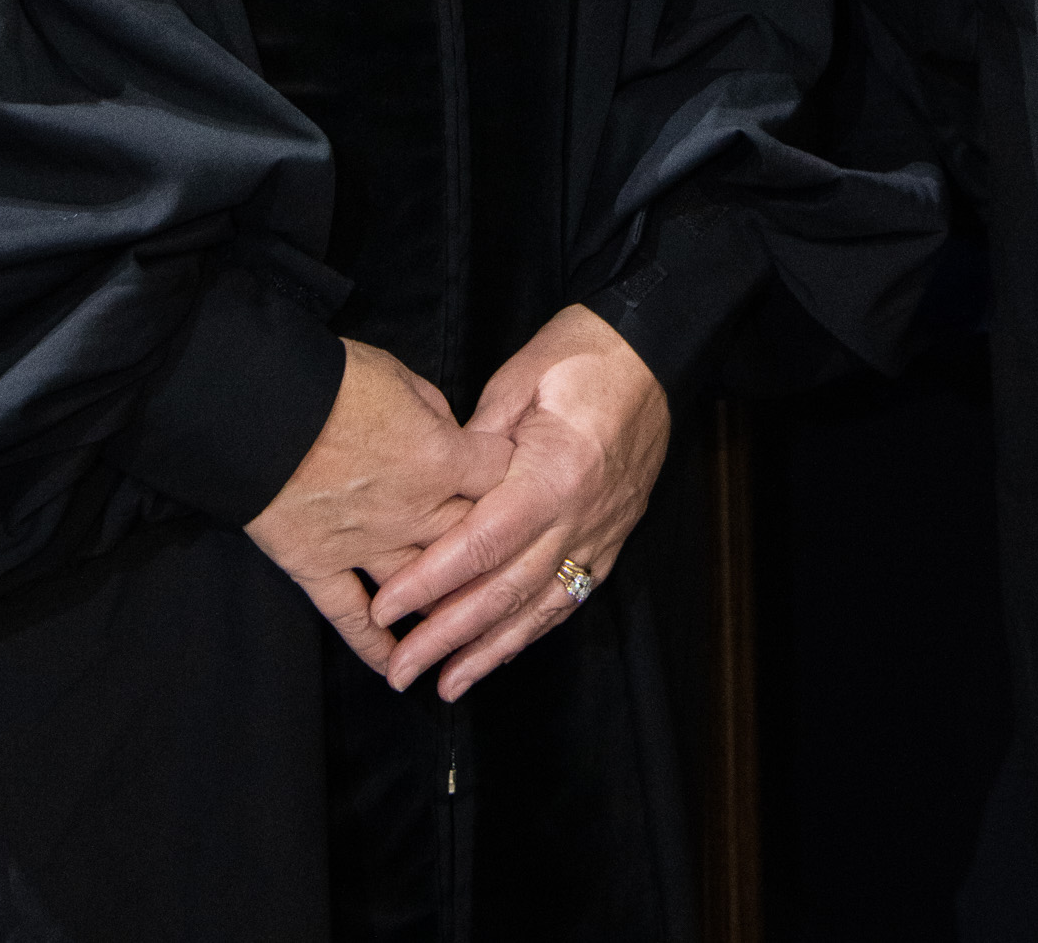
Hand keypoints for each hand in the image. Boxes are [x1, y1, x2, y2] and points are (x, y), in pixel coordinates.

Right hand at [245, 337, 511, 672]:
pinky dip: (373, 645)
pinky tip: (395, 666)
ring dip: (444, 607)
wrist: (256, 409)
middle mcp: (412, 511)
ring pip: (421, 589)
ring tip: (463, 622)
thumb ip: (434, 412)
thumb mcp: (400, 375)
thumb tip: (446, 434)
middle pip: (470, 540)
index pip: (501, 478)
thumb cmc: (331, 380)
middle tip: (510, 558)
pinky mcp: (318, 565)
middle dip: (493, 548)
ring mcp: (365, 545)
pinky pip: (351, 617)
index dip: (518, 477)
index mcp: (440, 458)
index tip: (526, 481)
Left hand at [372, 304, 670, 698]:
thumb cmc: (582, 354)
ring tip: (446, 684)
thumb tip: (434, 488)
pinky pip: (567, 597)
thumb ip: (474, 444)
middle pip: (505, 590)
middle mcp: (579, 516)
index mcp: (553, 473)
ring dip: (489, 651)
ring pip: (538, 608)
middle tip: (401, 669)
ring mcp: (600, 533)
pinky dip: (531, 631)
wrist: (652, 352)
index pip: (480, 544)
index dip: (429, 582)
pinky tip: (500, 653)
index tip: (386, 608)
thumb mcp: (517, 380)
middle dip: (448, 636)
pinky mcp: (611, 539)